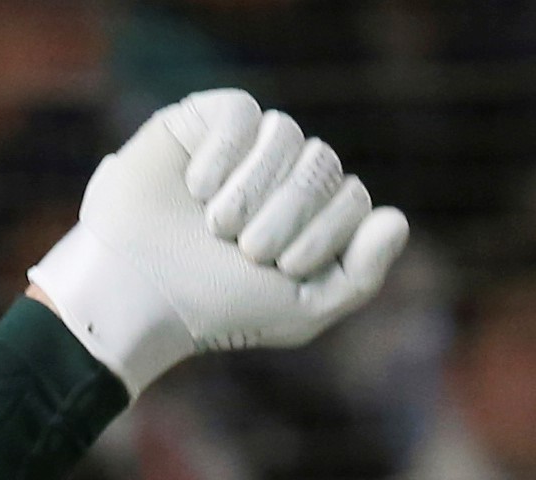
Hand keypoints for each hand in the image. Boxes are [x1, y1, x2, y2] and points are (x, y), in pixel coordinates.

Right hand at [26, 88, 409, 396]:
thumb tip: (397, 218)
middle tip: (243, 249)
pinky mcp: (208, 120)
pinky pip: (246, 113)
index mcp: (316, 217)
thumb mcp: (302, 310)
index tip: (279, 268)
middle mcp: (287, 177)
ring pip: (288, 135)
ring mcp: (249, 147)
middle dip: (286, 215)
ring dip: (252, 191)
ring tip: (215, 224)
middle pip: (323, 163)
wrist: (137, 293)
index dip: (322, 234)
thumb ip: (362, 274)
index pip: (353, 198)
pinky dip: (223, 157)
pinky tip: (195, 188)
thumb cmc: (218, 308)